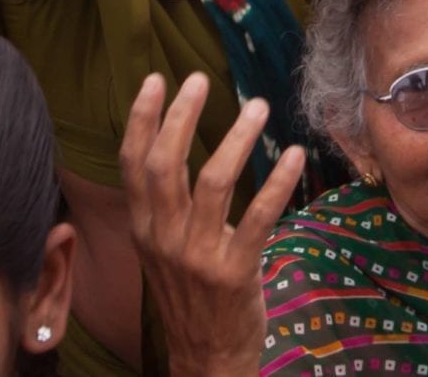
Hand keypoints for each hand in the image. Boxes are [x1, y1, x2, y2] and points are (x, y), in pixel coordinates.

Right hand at [120, 73, 305, 376]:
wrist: (205, 356)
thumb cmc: (189, 294)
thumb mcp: (161, 250)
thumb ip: (162, 206)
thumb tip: (167, 146)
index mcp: (144, 228)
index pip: (133, 164)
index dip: (142, 119)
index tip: (156, 80)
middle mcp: (164, 238)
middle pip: (166, 165)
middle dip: (180, 116)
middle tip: (200, 78)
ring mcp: (197, 256)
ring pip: (212, 183)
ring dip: (236, 139)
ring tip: (258, 106)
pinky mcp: (234, 272)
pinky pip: (258, 218)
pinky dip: (277, 182)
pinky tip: (294, 155)